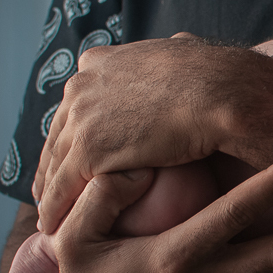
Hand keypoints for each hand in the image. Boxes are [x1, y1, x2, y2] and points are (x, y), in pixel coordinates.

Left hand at [34, 33, 272, 233]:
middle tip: (49, 190)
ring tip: (49, 216)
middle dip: (53, 162)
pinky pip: (63, 187)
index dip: (73, 130)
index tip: (71, 150)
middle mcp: (81, 84)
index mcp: (100, 61)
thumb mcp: (185, 48)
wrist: (222, 91)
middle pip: (58, 132)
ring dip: (50, 191)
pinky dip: (56, 209)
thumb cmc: (216, 73)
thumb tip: (179, 45)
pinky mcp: (89, 150)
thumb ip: (171, 51)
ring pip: (55, 162)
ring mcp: (81, 117)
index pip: (75, 104)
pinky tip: (54, 227)